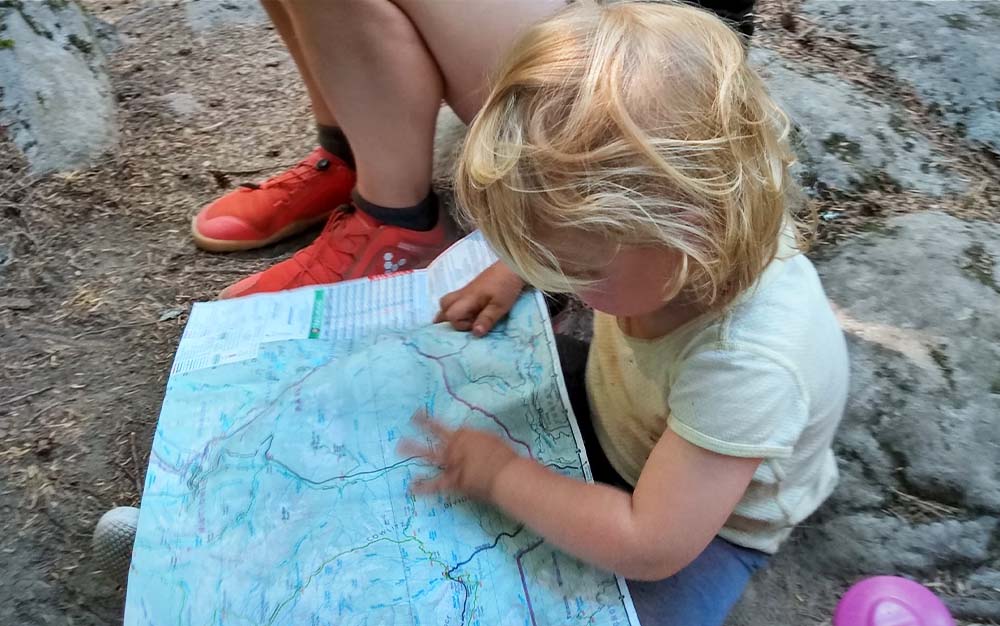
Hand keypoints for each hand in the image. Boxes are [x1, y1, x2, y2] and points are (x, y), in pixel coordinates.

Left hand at [398, 411, 518, 501]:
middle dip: (421, 427)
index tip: (424, 418)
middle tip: (409, 421)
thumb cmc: (504, 457)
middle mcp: (454, 446)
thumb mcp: (492, 441)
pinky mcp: (451, 481)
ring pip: (428, 454)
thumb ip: (479, 441)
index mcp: (465, 435)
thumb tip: (476, 442)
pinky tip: (411, 488)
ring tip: (399, 447)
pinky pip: (434, 485)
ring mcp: (450, 463)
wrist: (504, 475)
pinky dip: (422, 487)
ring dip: (413, 449)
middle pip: (434, 434)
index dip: (433, 423)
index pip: (446, 428)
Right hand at [434, 261, 524, 336]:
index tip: (474, 325)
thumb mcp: (500, 306)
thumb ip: (487, 319)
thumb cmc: (507, 285)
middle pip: (443, 305)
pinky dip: (460, 307)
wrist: (513, 266)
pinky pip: (457, 299)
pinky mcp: (472, 289)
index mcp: (468, 298)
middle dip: (448, 317)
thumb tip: (475, 333)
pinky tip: (473, 312)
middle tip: (464, 324)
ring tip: (467, 320)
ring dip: (453, 311)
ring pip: (448, 301)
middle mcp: (463, 294)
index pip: (450, 314)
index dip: (459, 324)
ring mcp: (467, 290)